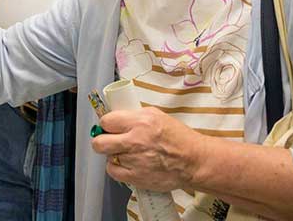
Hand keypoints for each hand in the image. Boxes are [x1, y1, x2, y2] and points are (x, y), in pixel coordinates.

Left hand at [90, 107, 207, 192]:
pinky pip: (113, 172)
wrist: (193, 161)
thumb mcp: (156, 115)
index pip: (106, 121)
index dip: (106, 124)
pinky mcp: (137, 177)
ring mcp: (135, 161)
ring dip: (113, 154)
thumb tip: (114, 118)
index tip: (109, 126)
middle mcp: (135, 141)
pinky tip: (126, 163)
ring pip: (107, 157)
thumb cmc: (177, 138)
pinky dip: (117, 168)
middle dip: (101, 140)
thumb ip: (133, 116)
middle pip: (99, 142)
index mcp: (140, 122)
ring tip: (125, 152)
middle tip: (108, 140)